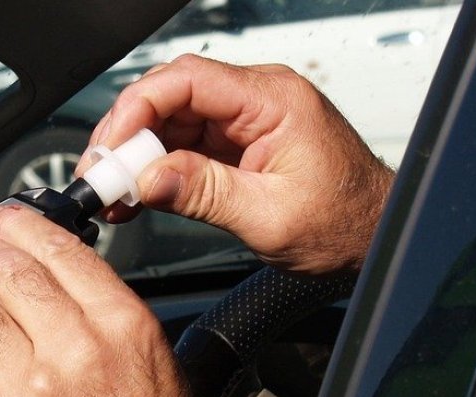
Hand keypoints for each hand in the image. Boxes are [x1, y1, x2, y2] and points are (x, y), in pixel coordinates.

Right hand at [82, 54, 394, 273]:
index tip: (112, 147)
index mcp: (273, 101)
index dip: (138, 108)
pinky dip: (156, 168)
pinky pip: (184, 144)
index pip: (188, 80)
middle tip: (101, 174)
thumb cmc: (345, 222)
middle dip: (128, 133)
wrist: (374, 236)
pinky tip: (136, 193)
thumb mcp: (269, 216)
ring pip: (172, 120)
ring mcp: (246, 121)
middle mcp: (258, 100)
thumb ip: (205, 194)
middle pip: (172, 96)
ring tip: (112, 191)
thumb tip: (148, 179)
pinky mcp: (237, 144)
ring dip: (137, 154)